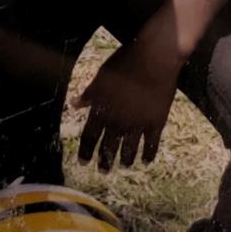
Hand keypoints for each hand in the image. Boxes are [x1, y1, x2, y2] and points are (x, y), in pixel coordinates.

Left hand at [75, 32, 184, 170]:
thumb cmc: (123, 64)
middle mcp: (118, 122)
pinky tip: (146, 161)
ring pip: (129, 150)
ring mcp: (138, 125)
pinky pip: (151, 144)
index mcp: (101, 111)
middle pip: (108, 147)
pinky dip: (148, 154)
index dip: (85, 151)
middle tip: (103, 171)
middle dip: (104, 161)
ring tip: (124, 166)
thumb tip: (74, 104)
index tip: (83, 162)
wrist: (153, 60)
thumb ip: (89, 94)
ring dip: (125, 160)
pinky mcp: (156, 123)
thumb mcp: (100, 77)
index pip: (90, 137)